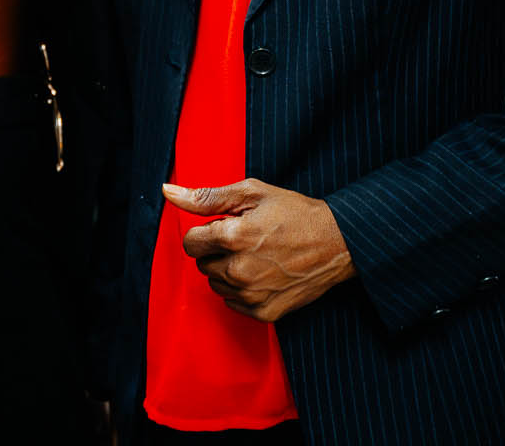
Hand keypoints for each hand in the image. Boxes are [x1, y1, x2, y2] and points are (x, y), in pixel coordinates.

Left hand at [165, 179, 355, 322]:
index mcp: (232, 236)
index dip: (205, 232)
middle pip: (202, 264)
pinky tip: (263, 273)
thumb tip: (168, 192)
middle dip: (216, 250)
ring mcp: (251, 294)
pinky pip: (232, 302)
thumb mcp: (252, 193)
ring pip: (216, 284)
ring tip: (256, 256)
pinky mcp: (264, 311)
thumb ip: (206, 196)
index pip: (190, 243)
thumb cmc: (294, 213)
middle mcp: (238, 269)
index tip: (224, 227)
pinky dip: (242, 289)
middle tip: (246, 239)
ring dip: (227, 270)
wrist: (336, 243)